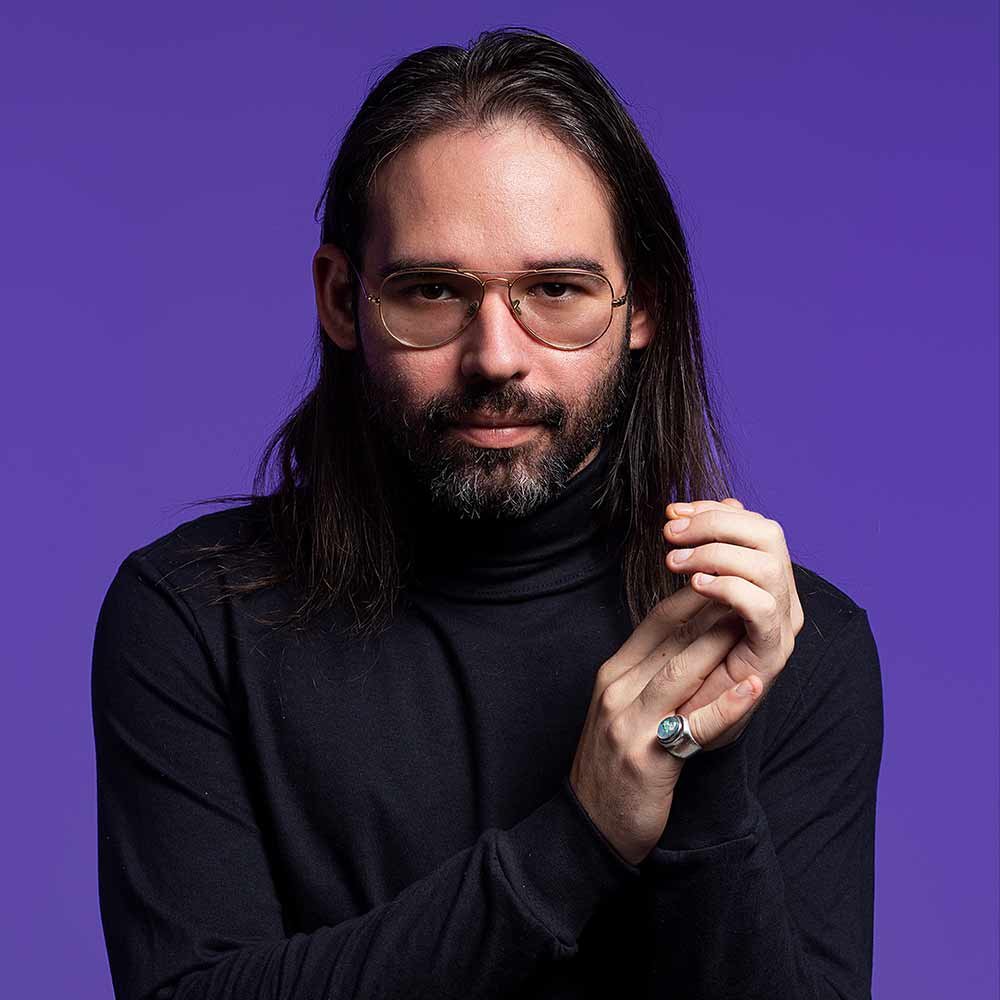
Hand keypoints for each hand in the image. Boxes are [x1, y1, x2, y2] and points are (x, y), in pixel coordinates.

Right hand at [569, 584, 763, 865]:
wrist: (588, 824)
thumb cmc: (615, 765)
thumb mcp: (623, 708)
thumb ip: (650, 674)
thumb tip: (694, 639)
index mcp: (614, 673)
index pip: (657, 622)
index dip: (695, 596)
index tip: (731, 578)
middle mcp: (617, 688)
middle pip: (671, 639)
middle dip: (715, 611)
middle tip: (755, 589)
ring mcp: (628, 721)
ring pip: (680, 671)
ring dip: (721, 645)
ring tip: (756, 624)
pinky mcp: (645, 757)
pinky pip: (692, 727)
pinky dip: (725, 705)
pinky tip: (752, 688)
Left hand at [662, 497, 804, 748]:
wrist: (675, 739)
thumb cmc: (681, 673)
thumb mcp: (686, 609)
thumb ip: (694, 566)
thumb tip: (685, 514)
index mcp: (765, 585)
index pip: (754, 525)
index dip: (713, 511)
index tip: (672, 511)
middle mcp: (782, 604)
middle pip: (769, 536)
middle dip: (717, 525)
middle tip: (671, 533)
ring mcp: (780, 631)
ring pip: (769, 567)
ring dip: (719, 554)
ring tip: (677, 561)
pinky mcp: (769, 660)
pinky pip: (762, 612)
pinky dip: (732, 590)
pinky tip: (698, 584)